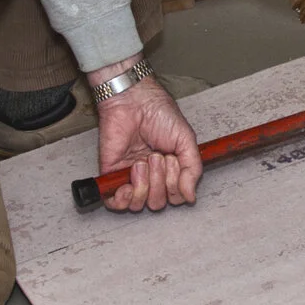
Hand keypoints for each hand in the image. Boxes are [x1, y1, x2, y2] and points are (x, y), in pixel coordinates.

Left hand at [92, 70, 203, 211]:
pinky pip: (115, 202)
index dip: (176, 187)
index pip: (174, 197)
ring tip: (143, 161)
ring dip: (145, 185)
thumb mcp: (186, 141)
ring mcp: (130, 176)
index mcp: (169, 170)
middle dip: (161, 182)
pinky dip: (123, 199)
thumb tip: (190, 196)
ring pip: (139, 204)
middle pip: (158, 202)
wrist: (135, 100)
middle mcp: (150, 176)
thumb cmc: (160, 114)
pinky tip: (129, 185)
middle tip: (157, 157)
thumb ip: (192, 170)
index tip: (174, 161)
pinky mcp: (111, 173)